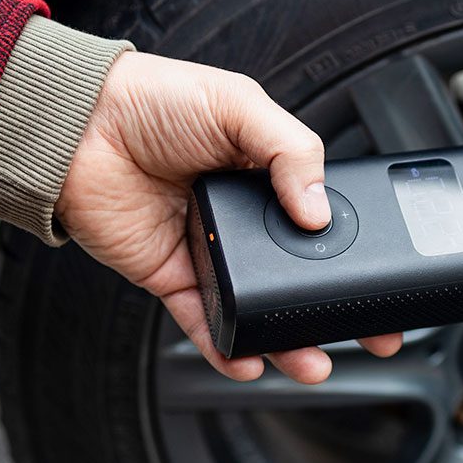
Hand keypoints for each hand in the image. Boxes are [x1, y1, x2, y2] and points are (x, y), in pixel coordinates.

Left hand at [56, 52, 401, 382]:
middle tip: (370, 337)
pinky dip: (223, 346)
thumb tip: (319, 212)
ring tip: (312, 363)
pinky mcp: (169, 275)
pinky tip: (248, 360)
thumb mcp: (240, 104)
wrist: (77, 123)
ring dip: (285, 341)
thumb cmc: (151, 98)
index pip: (322, 223)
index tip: (385, 282)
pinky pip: (202, 321)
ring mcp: (207, 250)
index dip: (354, 254)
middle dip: (332, 312)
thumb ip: (291, 151)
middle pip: (295, 277)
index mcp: (265, 175)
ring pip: (255, 308)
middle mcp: (240, 219)